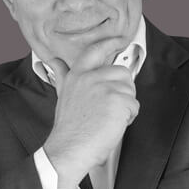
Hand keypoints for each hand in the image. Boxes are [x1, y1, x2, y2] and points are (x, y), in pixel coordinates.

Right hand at [42, 37, 139, 188]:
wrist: (69, 149)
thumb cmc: (69, 127)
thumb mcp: (63, 94)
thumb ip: (62, 75)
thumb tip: (53, 61)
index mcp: (78, 74)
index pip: (95, 50)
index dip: (110, 42)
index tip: (120, 39)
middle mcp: (90, 77)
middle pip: (123, 73)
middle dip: (122, 91)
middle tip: (109, 108)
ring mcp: (104, 87)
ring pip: (130, 90)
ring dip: (125, 106)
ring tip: (108, 118)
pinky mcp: (117, 100)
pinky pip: (134, 105)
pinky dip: (128, 118)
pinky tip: (112, 125)